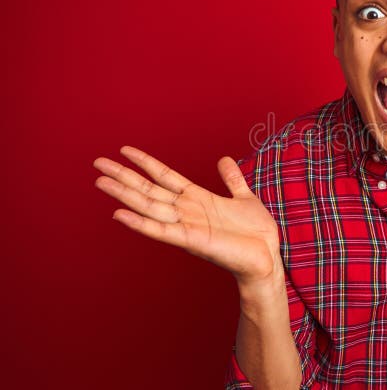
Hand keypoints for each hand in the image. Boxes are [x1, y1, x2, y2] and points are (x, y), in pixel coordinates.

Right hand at [93, 146, 280, 287]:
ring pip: (149, 206)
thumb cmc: (255, 233)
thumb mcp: (244, 198)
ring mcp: (187, 225)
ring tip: (101, 181)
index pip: (165, 176)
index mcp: (198, 198)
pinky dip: (140, 223)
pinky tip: (119, 215)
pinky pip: (161, 230)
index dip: (146, 163)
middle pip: (149, 189)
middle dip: (124, 176)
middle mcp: (187, 210)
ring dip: (124, 194)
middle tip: (98, 162)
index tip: (125, 150)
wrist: (267, 258)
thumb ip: (232, 180)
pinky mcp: (191, 240)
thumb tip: (224, 159)